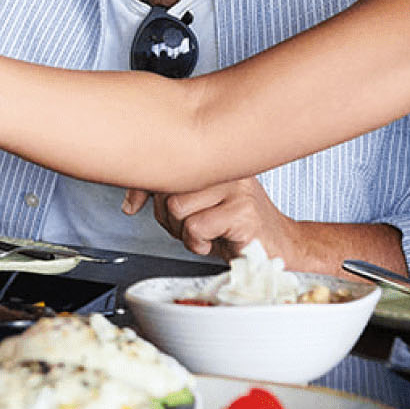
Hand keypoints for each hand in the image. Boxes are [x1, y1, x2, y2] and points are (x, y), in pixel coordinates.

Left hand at [123, 181, 406, 274]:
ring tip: (205, 234)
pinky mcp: (244, 212)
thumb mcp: (198, 206)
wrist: (279, 249)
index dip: (143, 185)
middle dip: (167, 217)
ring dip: (184, 231)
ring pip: (177, 206)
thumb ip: (168, 194)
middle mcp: (227, 167)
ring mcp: (237, 187)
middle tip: (190, 227)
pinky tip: (216, 242)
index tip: (133, 204)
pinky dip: (199, 242)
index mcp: (216, 158)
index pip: (166, 160)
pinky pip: (197, 226)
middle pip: (167, 186)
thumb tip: (130, 201)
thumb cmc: (236, 227)